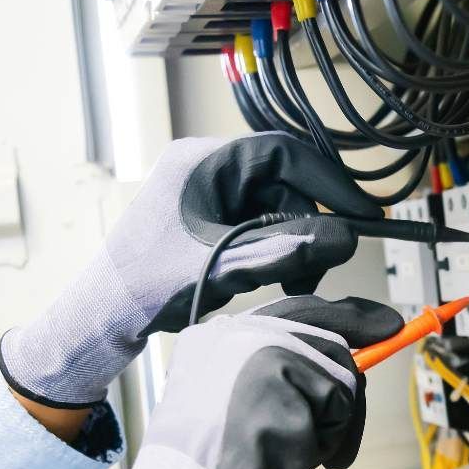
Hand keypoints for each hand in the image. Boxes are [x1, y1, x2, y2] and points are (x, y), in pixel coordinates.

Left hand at [0, 133, 380, 407]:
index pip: (283, 153)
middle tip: (322, 266)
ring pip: (278, 207)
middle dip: (309, 226)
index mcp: (203, 161)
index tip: (362, 213)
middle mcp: (208, 168)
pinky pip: (262, 224)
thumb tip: (345, 240)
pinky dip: (278, 250)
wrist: (106, 316)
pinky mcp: (212, 217)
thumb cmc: (147, 285)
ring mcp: (210, 192)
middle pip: (284, 184)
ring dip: (294, 244)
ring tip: (294, 283)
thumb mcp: (225, 267)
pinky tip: (275, 278)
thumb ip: (286, 252)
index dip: (329, 181)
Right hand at [48, 295, 401, 468]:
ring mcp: (256, 348)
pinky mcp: (278, 374)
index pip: (296, 311)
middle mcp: (235, 331)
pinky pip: (339, 404)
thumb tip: (349, 364)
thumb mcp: (240, 408)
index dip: (347, 317)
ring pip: (340, 375)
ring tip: (291, 451)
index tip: (384, 322)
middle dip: (354, 376)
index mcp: (217, 339)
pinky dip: (331, 439)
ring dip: (334, 424)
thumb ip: (281, 378)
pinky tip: (291, 457)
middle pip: (328, 335)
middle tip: (365, 384)